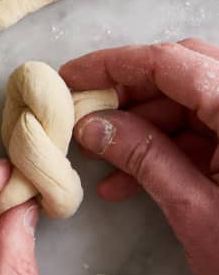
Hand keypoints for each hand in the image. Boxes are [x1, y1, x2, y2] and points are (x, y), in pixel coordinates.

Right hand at [61, 39, 218, 274]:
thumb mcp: (199, 213)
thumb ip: (145, 159)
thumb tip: (93, 125)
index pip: (170, 62)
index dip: (113, 63)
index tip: (69, 76)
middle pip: (183, 72)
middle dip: (128, 92)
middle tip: (85, 111)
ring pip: (193, 101)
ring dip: (144, 125)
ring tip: (99, 156)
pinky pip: (208, 131)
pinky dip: (169, 147)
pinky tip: (128, 180)